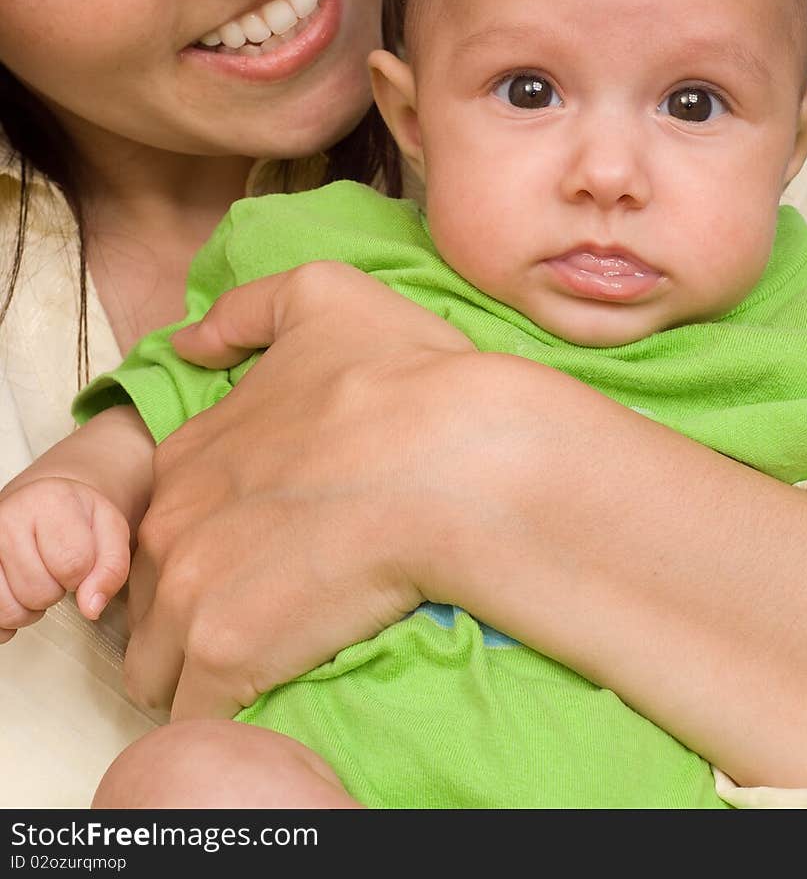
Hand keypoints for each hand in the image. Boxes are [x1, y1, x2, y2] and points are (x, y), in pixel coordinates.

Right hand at [0, 477, 131, 641]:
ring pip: (11, 611)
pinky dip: (8, 618)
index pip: (73, 565)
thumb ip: (112, 568)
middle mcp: (7, 519)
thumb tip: (91, 608)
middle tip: (56, 569)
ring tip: (38, 579)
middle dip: (57, 590)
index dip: (83, 574)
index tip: (81, 558)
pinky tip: (17, 592)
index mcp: (49, 501)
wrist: (41, 504)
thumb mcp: (111, 531)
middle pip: (40, 592)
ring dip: (31, 608)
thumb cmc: (77, 519)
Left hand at [124, 261, 478, 719]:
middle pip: (148, 598)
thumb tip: (190, 342)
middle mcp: (170, 521)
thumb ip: (244, 312)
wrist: (454, 457)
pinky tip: (277, 694)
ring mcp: (189, 591)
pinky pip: (198, 713)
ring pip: (159, 665)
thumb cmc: (403, 375)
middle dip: (189, 613)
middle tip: (262, 612)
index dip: (202, 545)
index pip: (161, 524)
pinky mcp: (225, 654)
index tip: (252, 557)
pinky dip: (228, 713)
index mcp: (190, 454)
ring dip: (198, 672)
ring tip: (267, 665)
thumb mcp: (322, 296)